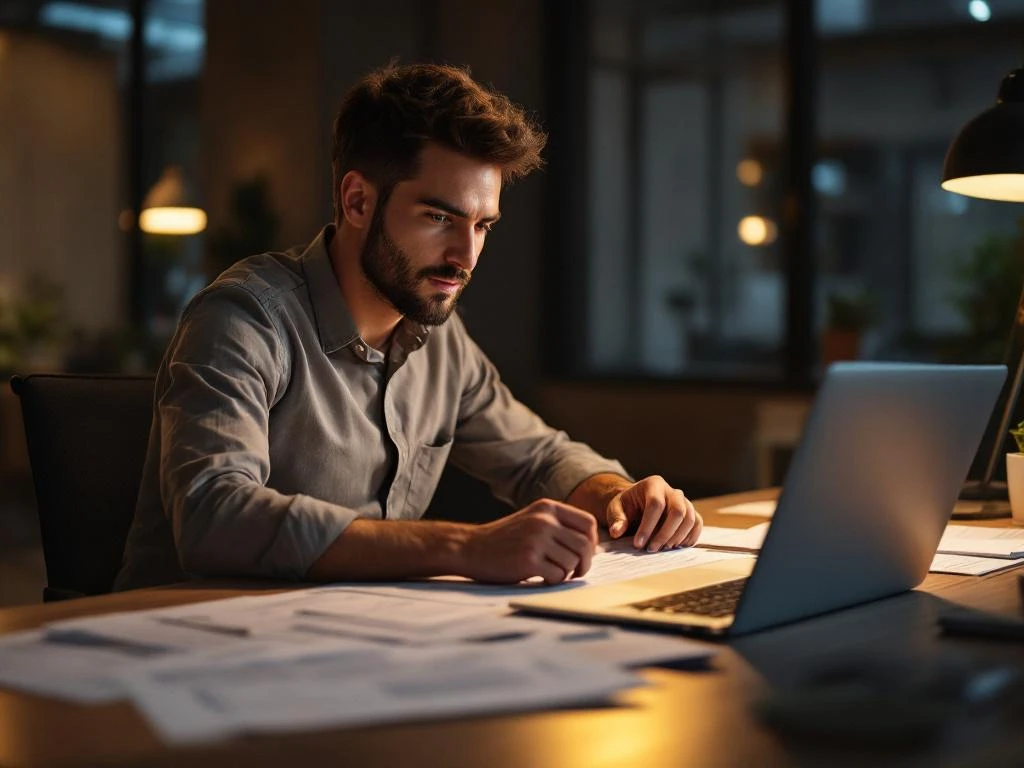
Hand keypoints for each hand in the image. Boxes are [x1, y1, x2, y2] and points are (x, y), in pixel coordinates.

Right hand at [460, 500, 598, 584]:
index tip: (583, 554)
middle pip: (585, 545)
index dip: (592, 541)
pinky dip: (553, 581)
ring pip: (573, 562)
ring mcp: (536, 539)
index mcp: (547, 508)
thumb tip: (591, 545)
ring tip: (551, 572)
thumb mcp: (531, 520)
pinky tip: (540, 577)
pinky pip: (558, 576)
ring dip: (566, 573)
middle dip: (584, 563)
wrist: (470, 548)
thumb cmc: (504, 539)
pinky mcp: (528, 560)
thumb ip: (557, 525)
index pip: (588, 523)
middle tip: (575, 572)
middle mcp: (544, 520)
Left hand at [605, 476, 702, 551]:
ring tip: (662, 548)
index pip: (655, 504)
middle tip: (652, 549)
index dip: (648, 526)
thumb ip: (616, 518)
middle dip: (665, 533)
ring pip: (689, 519)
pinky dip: (689, 538)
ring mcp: (684, 501)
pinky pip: (697, 524)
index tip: (638, 544)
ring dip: (677, 537)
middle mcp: (672, 491)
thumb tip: (617, 531)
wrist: (639, 504)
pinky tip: (675, 547)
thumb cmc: (628, 506)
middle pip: (677, 511)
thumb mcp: (616, 508)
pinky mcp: (691, 512)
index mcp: (653, 484)